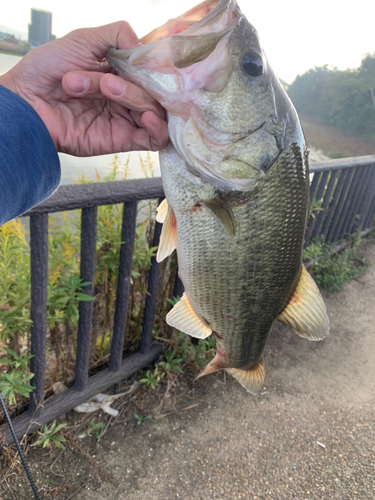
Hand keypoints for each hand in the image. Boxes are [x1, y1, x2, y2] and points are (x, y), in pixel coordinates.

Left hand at [0, 22, 168, 155]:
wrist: (27, 101)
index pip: (153, 72)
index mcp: (121, 73)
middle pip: (155, 92)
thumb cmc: (48, 69)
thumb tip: (144, 49)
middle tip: (106, 80)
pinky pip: (154, 139)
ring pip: (155, 111)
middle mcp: (127, 97)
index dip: (156, 68)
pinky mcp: (122, 140)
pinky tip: (147, 117)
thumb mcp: (83, 39)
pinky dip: (158, 128)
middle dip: (134, 83)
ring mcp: (126, 119)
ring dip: (136, 98)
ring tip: (107, 89)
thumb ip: (118, 35)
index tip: (148, 63)